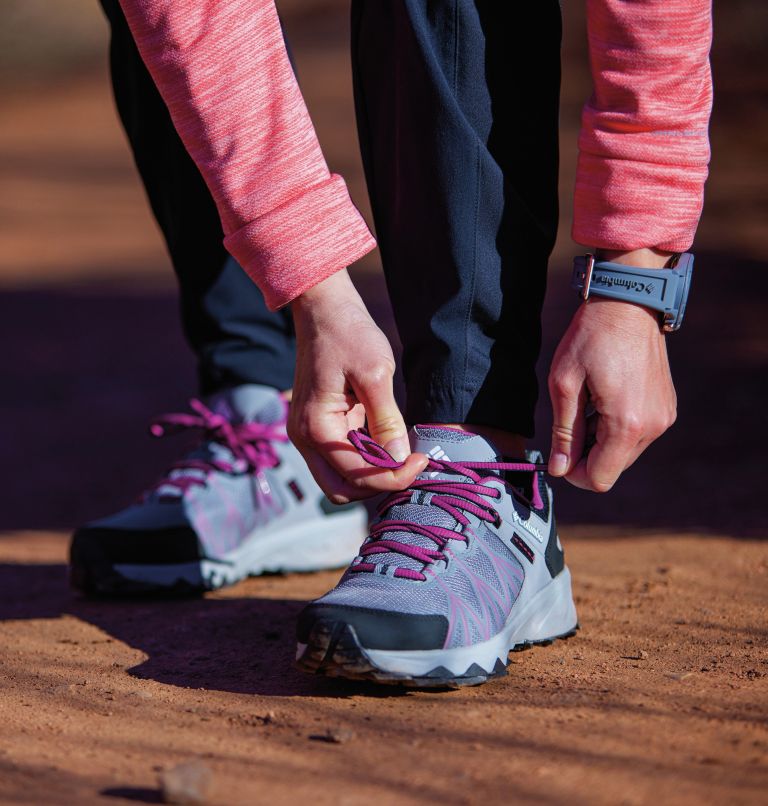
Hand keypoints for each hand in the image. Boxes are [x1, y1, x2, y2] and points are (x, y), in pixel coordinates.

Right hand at [288, 270, 426, 503]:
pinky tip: (389, 441)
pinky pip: (343, 458)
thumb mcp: (375, 373)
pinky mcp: (320, 427)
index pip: (357, 475)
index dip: (393, 476)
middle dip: (379, 485)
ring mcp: (310, 435)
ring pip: (341, 478)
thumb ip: (387, 420)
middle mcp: (306, 438)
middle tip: (411, 465)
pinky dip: (366, 459)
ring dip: (372, 474)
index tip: (422, 461)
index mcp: (317, 427)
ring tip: (402, 454)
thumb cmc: (348, 334)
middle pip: (343, 489)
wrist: (324, 309)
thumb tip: (399, 458)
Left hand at [547, 249, 677, 491]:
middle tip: (571, 418)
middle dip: (586, 454)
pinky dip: (616, 427)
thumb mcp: (564, 384)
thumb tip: (558, 469)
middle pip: (612, 467)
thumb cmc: (591, 338)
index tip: (559, 453)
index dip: (573, 473)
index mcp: (626, 424)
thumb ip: (563, 432)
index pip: (599, 478)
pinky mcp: (667, 408)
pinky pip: (637, 434)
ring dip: (601, 439)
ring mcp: (664, 417)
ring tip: (589, 402)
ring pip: (624, 453)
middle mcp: (652, 426)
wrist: (628, 302)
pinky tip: (605, 397)